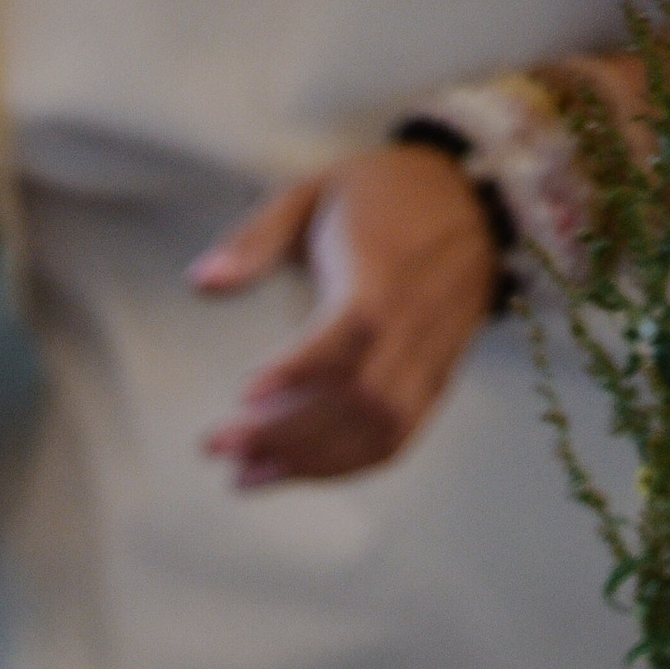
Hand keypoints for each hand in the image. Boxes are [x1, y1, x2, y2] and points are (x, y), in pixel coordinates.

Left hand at [190, 141, 499, 487]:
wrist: (469, 206)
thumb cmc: (378, 199)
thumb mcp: (310, 195)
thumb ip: (255, 241)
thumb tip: (200, 281)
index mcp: (385, 266)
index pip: (353, 327)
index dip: (301, 366)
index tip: (244, 394)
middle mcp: (416, 319)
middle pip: (359, 394)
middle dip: (284, 431)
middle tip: (218, 446)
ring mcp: (432, 357)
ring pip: (378, 429)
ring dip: (308, 461)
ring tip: (244, 472)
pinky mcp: (435, 385)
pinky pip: (395, 441)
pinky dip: (342, 466)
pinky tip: (290, 471)